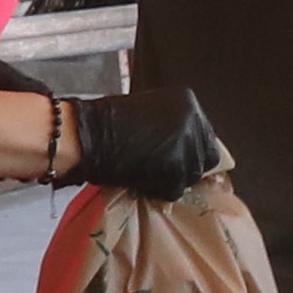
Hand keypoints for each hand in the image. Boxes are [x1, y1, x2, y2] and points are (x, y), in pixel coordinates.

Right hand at [63, 86, 224, 195]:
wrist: (85, 133)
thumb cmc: (107, 122)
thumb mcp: (150, 114)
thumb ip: (173, 128)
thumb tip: (189, 150)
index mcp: (188, 103)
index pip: (207, 137)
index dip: (192, 153)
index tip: (177, 161)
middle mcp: (193, 120)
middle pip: (206, 158)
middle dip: (186, 168)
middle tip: (163, 171)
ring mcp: (185, 143)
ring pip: (191, 175)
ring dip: (171, 180)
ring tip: (147, 174)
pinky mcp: (174, 166)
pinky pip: (174, 189)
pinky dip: (158, 190)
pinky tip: (140, 179)